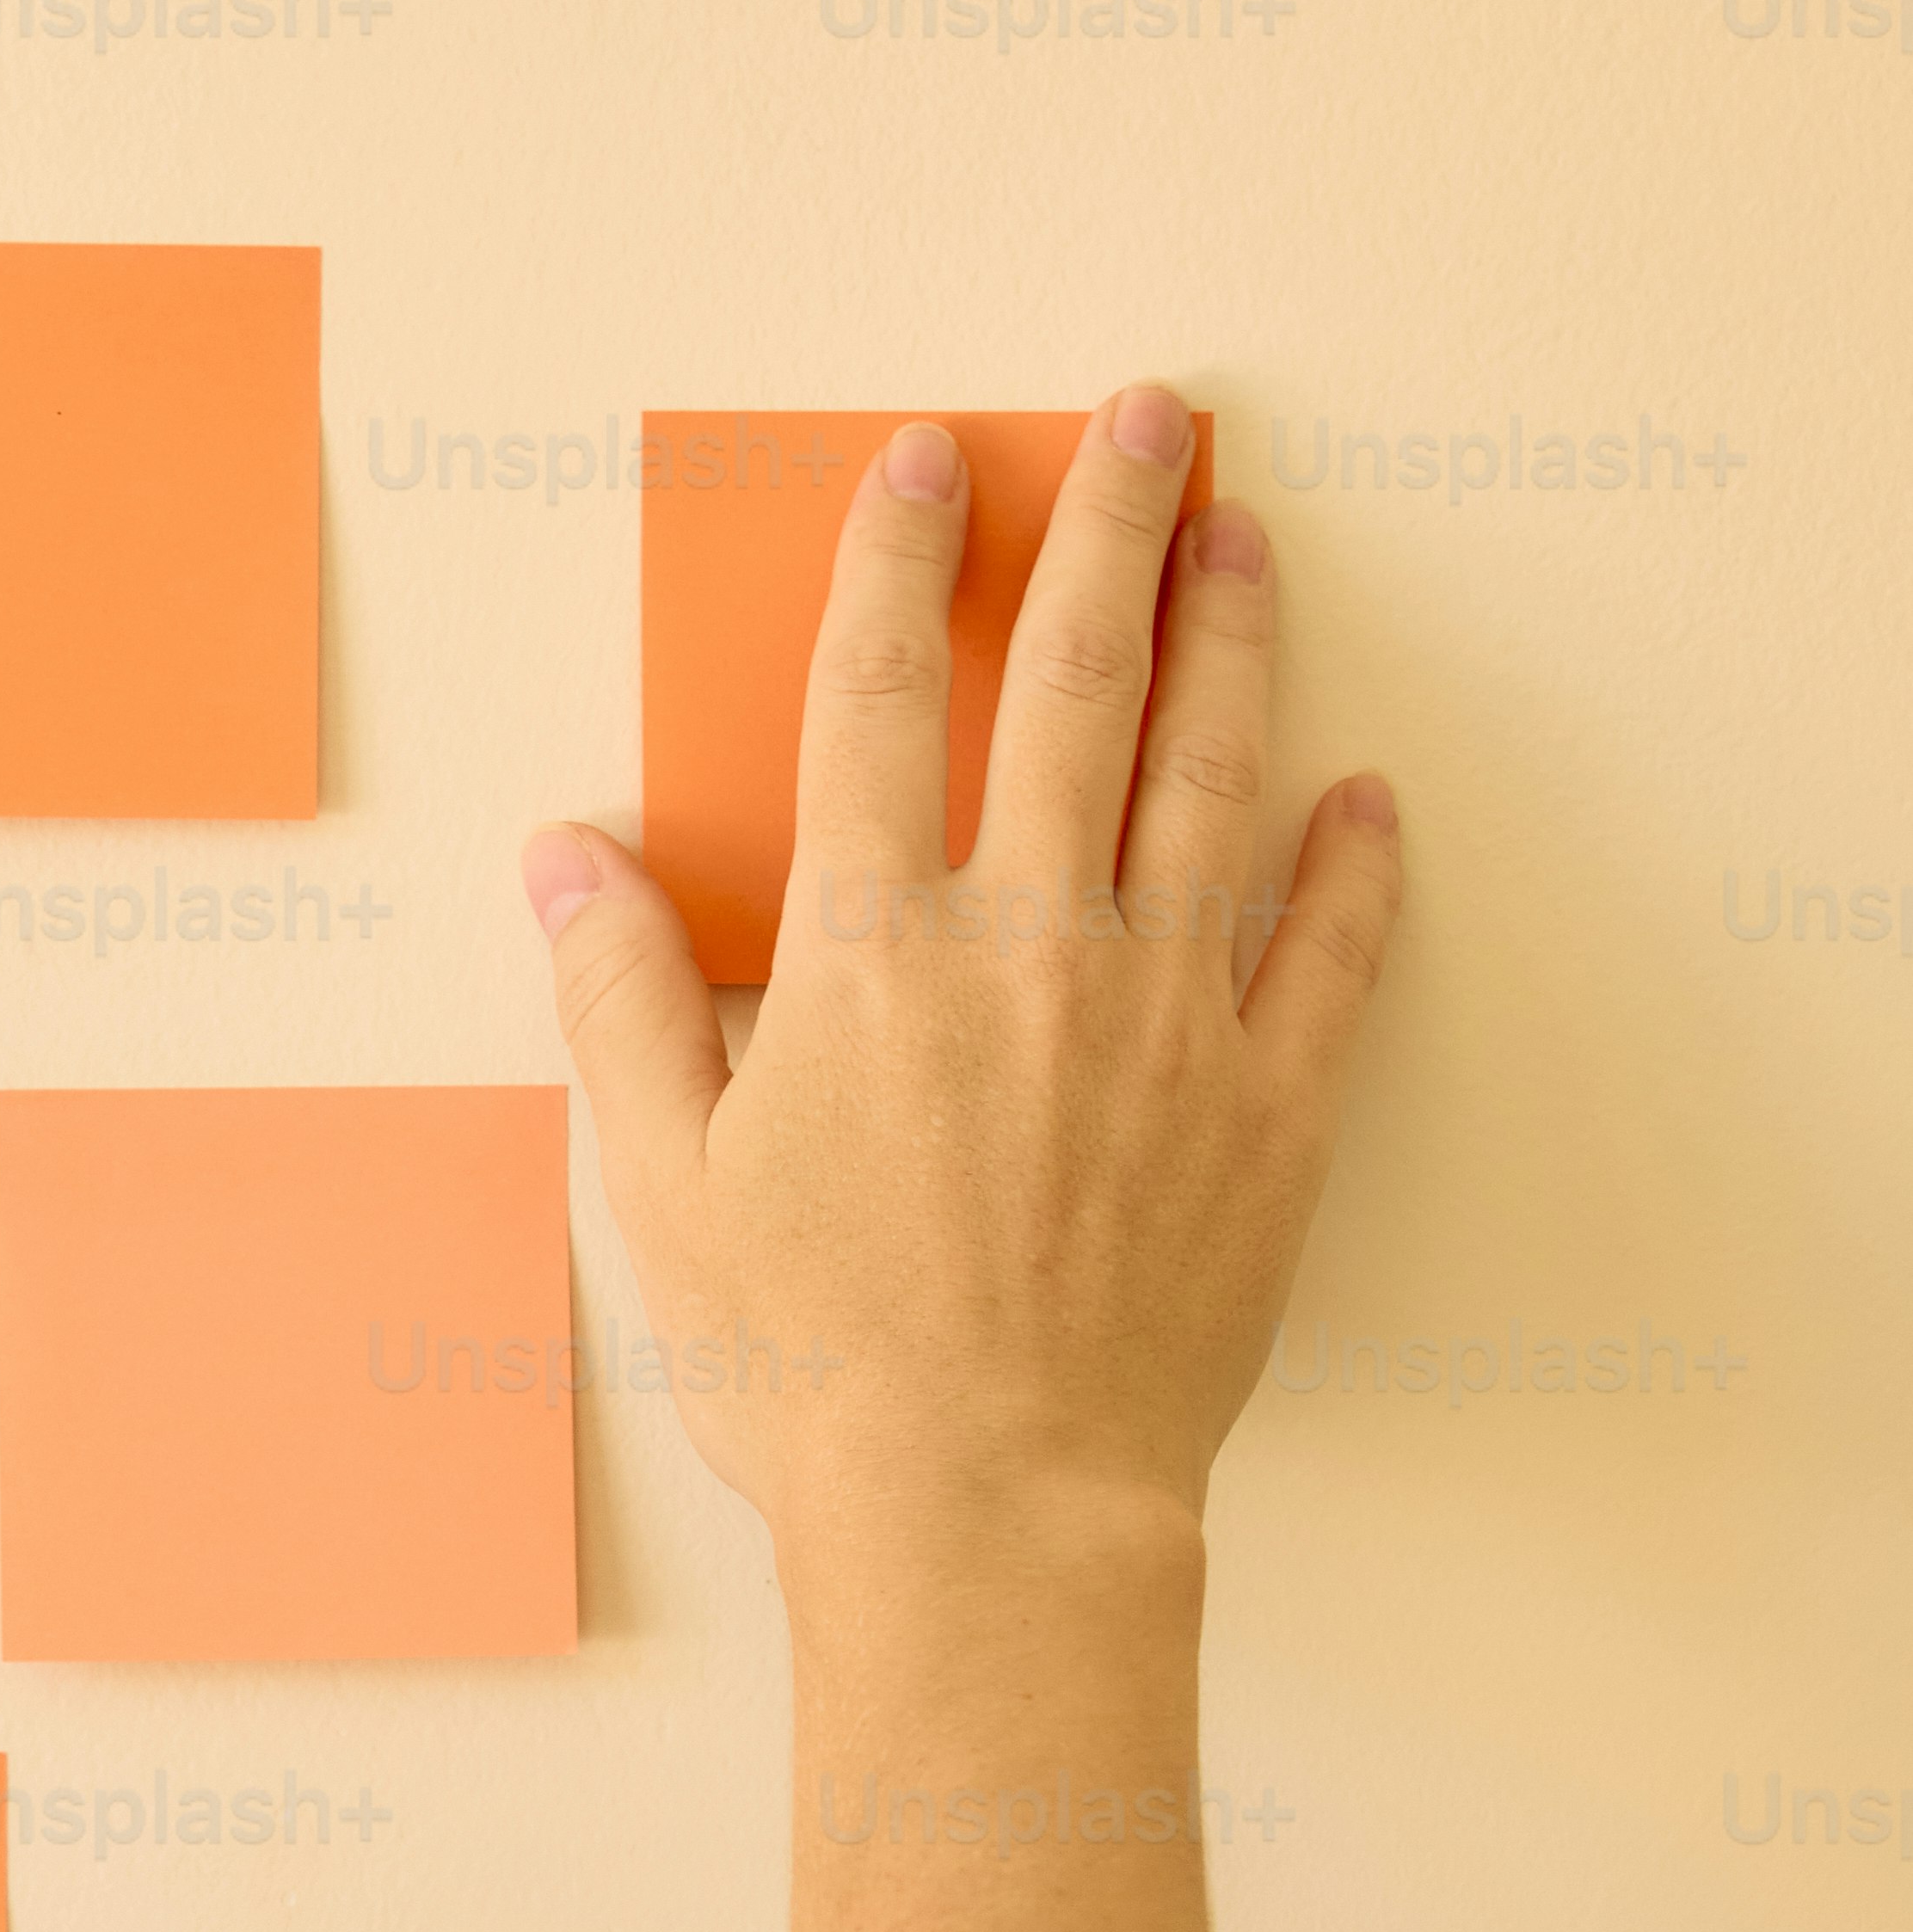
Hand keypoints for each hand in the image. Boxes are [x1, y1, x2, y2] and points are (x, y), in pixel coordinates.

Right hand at [519, 388, 1400, 1630]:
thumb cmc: (814, 1366)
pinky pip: (1327, 955)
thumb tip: (568, 860)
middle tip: (1149, 420)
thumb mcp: (664, 1184)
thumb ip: (620, 1002)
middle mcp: (1030, 945)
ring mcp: (1164, 1021)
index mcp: (871, 953)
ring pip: (1215, 779)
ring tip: (1244, 542)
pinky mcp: (1265, 1113)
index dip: (897, 562)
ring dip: (1235, 642)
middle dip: (1110, 529)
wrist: (992, 1510)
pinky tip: (1363, 797)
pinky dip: (1352, 868)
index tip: (927, 463)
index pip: (878, 699)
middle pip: (1077, 685)